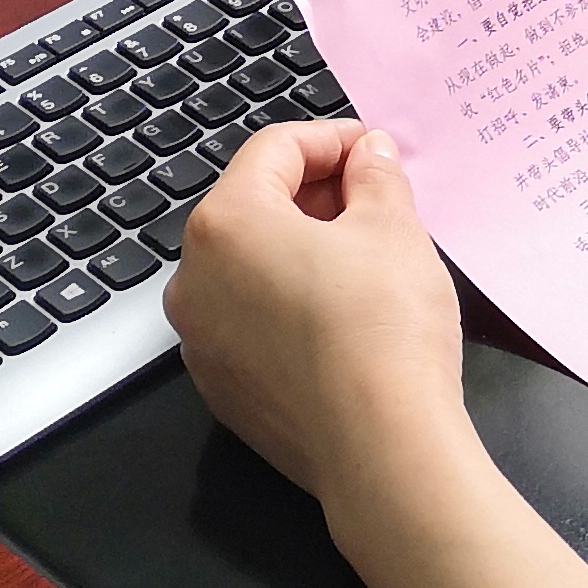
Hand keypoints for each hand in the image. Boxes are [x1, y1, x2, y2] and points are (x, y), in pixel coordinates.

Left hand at [165, 122, 476, 520]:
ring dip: (299, 253)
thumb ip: (375, 176)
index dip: (332, 140)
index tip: (374, 151)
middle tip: (377, 203)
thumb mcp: (395, 228)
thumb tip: (367, 154)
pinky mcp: (221, 390)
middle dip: (315, 197)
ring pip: (248, 271)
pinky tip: (340, 322)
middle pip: (253, 209)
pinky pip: (250, 326)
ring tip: (364, 263)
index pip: (275, 150)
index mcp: (225, 224)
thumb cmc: (384, 329)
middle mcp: (193, 279)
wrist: (380, 447)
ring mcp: (200, 340)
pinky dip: (287, 309)